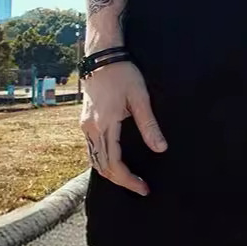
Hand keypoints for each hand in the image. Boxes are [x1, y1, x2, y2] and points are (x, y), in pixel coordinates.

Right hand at [80, 59, 167, 195]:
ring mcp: (86, 126)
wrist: (102, 57)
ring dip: (110, 173)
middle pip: (102, 167)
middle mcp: (91, 129)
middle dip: (121, 181)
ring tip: (129, 178)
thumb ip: (149, 125)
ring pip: (94, 161)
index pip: (114, 164)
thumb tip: (161, 149)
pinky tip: (115, 162)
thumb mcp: (140, 97)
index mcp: (105, 125)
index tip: (143, 188)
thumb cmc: (123, 73)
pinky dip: (102, 162)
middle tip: (140, 188)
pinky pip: (91, 150)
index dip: (128, 180)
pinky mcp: (85, 122)